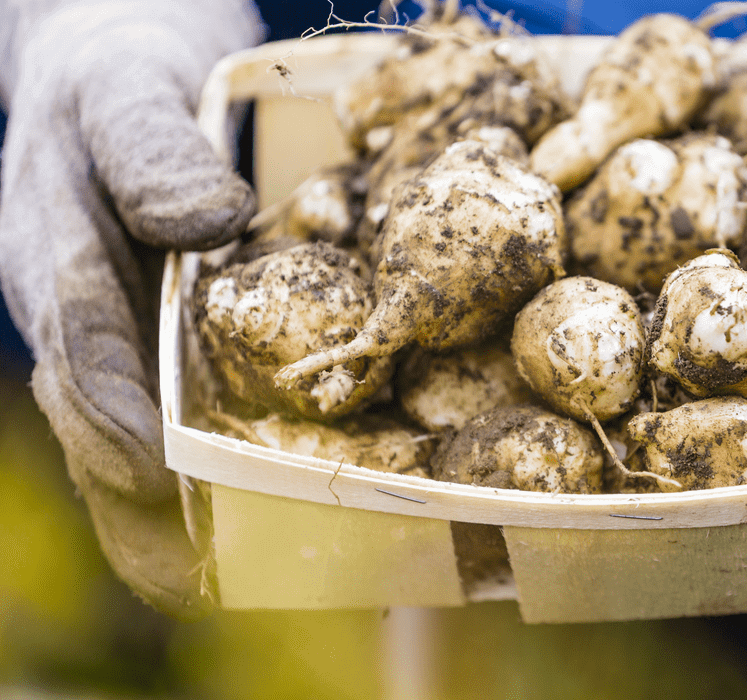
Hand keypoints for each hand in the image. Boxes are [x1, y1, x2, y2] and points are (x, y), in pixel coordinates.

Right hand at [0, 0, 260, 615]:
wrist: (109, 73)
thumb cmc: (116, 77)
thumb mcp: (127, 91)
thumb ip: (154, 150)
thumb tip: (212, 221)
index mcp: (56, 260)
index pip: (81, 351)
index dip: (115, 419)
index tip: (157, 476)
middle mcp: (75, 317)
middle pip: (93, 429)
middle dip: (137, 509)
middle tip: (197, 578)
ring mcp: (105, 341)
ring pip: (121, 445)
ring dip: (166, 517)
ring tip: (223, 584)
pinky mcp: (145, 349)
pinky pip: (158, 426)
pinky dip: (194, 478)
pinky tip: (250, 521)